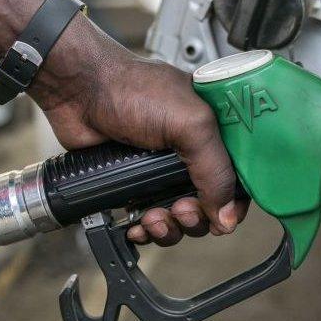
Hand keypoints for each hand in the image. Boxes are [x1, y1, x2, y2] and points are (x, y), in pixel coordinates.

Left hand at [28, 16, 248, 245]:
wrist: (79, 91)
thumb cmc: (131, 89)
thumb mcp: (190, 123)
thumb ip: (215, 168)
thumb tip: (227, 215)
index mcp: (214, 132)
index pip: (240, 178)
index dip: (234, 203)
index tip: (222, 217)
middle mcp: (191, 152)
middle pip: (211, 205)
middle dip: (196, 218)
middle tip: (180, 209)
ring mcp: (162, 169)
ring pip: (181, 218)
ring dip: (170, 227)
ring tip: (154, 217)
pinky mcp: (135, 183)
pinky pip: (151, 220)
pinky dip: (147, 230)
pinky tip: (137, 225)